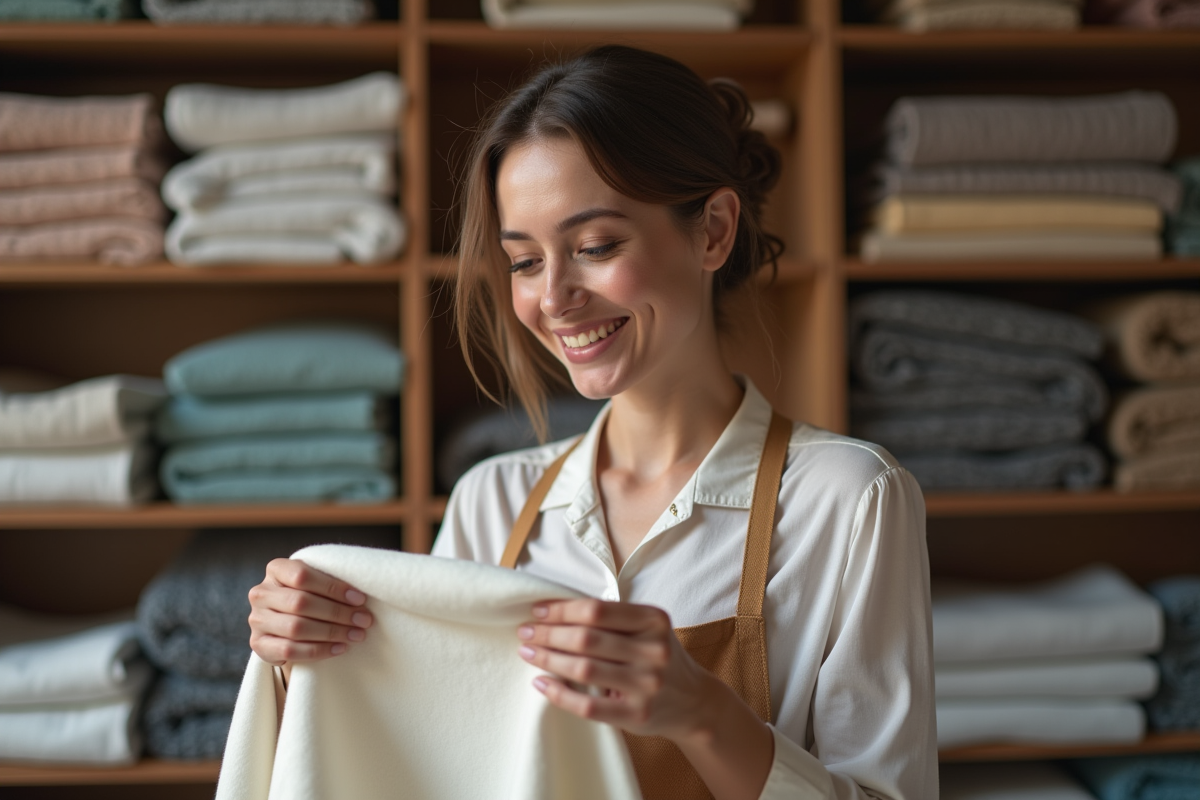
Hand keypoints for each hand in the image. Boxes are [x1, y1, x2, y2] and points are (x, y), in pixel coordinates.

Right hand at [248, 558, 373, 667]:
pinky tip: (340, 648)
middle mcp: (261, 593)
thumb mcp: (314, 584)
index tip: (359, 599)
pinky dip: (319, 650)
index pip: (302, 575)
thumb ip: (329, 584)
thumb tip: (360, 599)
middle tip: (363, 620)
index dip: (333, 587)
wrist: (283, 625)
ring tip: (356, 635)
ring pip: (296, 628)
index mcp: (276, 570)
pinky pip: (290, 650)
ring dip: (331, 632)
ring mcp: (256, 619)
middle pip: (301, 603)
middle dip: (337, 613)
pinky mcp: (258, 644)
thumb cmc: (307, 598)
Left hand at [516, 599, 718, 742]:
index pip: (597, 610)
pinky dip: (558, 693)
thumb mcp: (647, 629)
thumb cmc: (658, 657)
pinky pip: (587, 706)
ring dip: (547, 659)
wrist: (693, 703)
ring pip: (583, 669)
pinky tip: (541, 683)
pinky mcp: (636, 715)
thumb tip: (554, 610)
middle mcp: (653, 651)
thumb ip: (612, 619)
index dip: (562, 609)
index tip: (537, 610)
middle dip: (548, 633)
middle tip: (524, 632)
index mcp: (654, 620)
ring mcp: (646, 685)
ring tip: (527, 653)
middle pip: (586, 638)